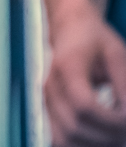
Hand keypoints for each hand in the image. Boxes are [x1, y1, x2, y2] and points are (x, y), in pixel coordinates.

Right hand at [45, 11, 125, 145]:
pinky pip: (59, 138)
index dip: (111, 120)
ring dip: (94, 144)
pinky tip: (100, 138)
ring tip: (116, 136)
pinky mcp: (48, 108)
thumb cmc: (94, 38)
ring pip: (64, 138)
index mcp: (66, 67)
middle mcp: (50, 85)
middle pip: (74, 126)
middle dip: (107, 136)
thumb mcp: (116, 53)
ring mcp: (46, 98)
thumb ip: (124, 83)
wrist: (70, 29)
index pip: (84, 105)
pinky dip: (79, 144)